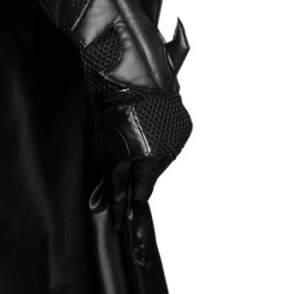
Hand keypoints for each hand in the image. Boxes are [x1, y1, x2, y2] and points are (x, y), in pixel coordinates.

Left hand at [93, 92, 191, 227]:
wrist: (130, 82)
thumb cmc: (114, 116)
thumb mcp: (109, 154)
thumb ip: (117, 183)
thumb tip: (121, 210)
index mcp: (150, 160)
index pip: (143, 190)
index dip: (132, 195)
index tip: (126, 200)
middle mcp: (169, 152)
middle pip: (154, 174)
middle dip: (141, 172)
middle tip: (127, 154)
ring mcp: (179, 138)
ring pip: (164, 159)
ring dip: (153, 155)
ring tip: (138, 137)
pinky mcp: (184, 126)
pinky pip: (172, 142)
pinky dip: (162, 140)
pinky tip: (150, 128)